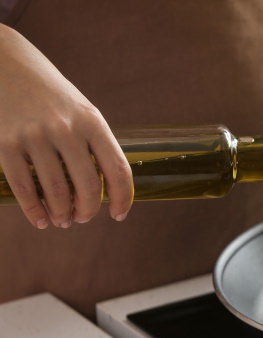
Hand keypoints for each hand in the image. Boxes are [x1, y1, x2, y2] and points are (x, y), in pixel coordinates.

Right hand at [0, 25, 132, 228]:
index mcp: (93, 122)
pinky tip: (41, 220)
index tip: (119, 215)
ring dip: (62, 213)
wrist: (6, 64)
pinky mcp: (6, 143)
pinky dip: (34, 210)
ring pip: (57, 191)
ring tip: (64, 219)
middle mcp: (67, 129)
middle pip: (88, 186)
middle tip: (84, 218)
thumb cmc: (52, 95)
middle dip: (88, 210)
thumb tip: (107, 189)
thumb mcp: (83, 112)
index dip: (123, 198)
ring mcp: (35, 136)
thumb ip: (95, 145)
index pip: (118, 169)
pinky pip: (24, 187)